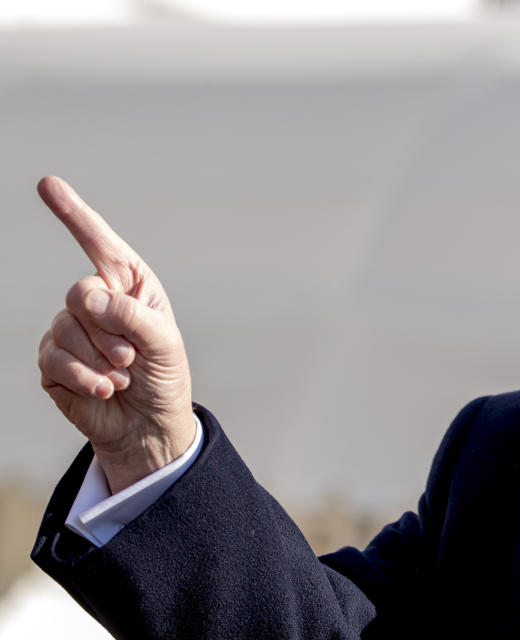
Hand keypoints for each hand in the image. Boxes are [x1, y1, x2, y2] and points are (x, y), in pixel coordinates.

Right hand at [37, 176, 194, 492]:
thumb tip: (89, 297)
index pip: (100, 244)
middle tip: (132, 359)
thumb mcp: (165, 344)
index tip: (47, 183)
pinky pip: (54, 357)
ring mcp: (71, 329)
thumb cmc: (164, 377)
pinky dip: (83, 375)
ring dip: (100, 359)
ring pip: (66, 328)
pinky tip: (104, 388)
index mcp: (130, 286)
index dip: (73, 214)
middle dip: (111, 332)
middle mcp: (97, 301)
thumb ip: (133, 316)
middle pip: (81, 293)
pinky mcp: (53, 360)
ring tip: (122, 376)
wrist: (148, 425)